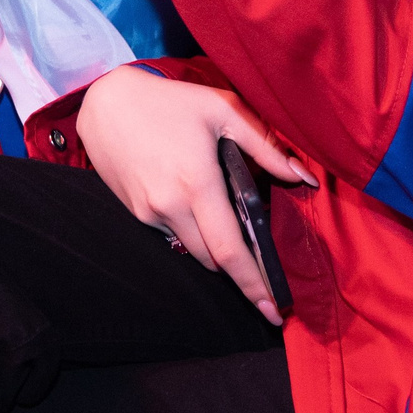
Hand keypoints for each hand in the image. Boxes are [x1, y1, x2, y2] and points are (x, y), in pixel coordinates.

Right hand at [77, 66, 313, 322]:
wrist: (107, 102)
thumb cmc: (172, 102)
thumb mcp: (225, 111)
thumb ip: (267, 147)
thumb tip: (305, 179)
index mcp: (198, 184)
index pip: (230, 251)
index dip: (254, 283)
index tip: (274, 310)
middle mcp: (170, 207)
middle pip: (213, 260)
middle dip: (240, 271)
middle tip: (265, 274)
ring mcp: (149, 214)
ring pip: (192, 250)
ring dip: (216, 249)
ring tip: (233, 230)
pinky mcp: (135, 214)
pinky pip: (172, 236)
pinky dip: (193, 233)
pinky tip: (200, 209)